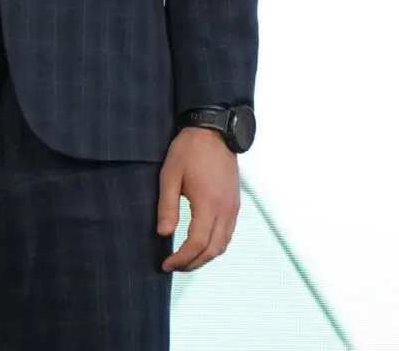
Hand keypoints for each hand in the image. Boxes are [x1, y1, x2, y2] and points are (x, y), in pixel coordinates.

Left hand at [157, 126, 240, 271]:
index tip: (166, 264)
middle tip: (174, 266)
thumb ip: (167, 206)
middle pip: (212, 250)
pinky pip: (228, 234)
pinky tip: (202, 244)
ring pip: (223, 245)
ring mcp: (233, 208)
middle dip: (193, 263)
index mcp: (208, 204)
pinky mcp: (235, 204)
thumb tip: (163, 233)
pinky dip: (215, 245)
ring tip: (186, 259)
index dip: (181, 258)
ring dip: (205, 257)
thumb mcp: (170, 175)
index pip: (196, 243)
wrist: (214, 132)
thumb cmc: (189, 151)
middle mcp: (225, 210)